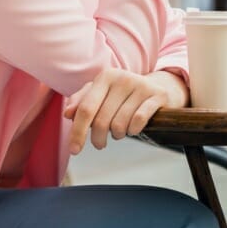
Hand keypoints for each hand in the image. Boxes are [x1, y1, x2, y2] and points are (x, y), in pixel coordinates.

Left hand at [63, 69, 187, 154]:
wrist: (158, 87)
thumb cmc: (123, 95)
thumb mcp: (102, 94)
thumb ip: (82, 101)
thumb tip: (68, 114)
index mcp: (105, 77)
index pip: (85, 109)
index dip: (78, 131)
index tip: (74, 150)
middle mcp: (122, 78)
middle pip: (101, 121)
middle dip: (98, 138)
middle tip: (100, 144)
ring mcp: (141, 86)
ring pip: (119, 124)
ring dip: (118, 135)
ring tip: (120, 131)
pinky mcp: (157, 95)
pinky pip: (138, 121)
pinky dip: (133, 130)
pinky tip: (133, 129)